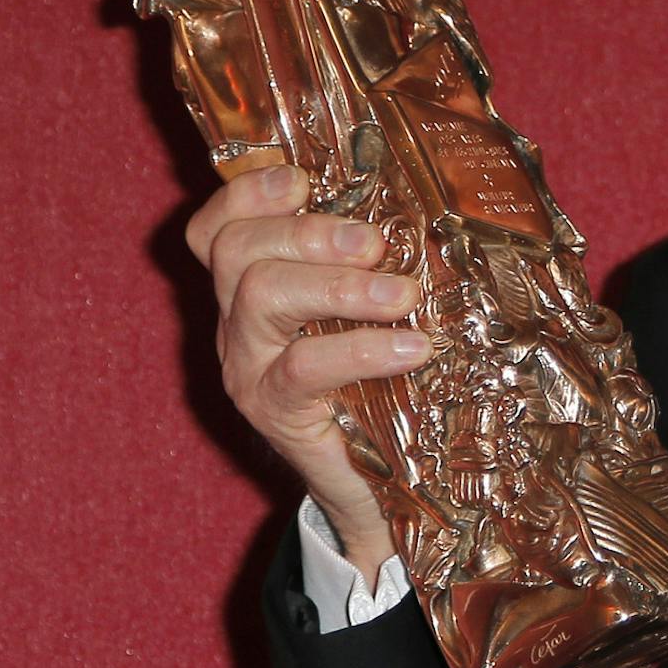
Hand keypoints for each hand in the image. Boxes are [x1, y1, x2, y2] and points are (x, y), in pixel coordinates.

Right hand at [186, 163, 430, 581]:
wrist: (379, 488)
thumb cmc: (385, 386)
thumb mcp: (377, 318)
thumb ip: (384, 266)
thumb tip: (449, 207)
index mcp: (254, 287)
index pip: (219, 228)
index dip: (249, 193)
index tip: (305, 179)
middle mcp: (237, 322)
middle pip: (237, 249)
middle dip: (309, 231)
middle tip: (377, 243)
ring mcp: (248, 367)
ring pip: (259, 295)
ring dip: (339, 283)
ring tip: (404, 295)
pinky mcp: (274, 412)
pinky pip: (302, 367)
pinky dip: (361, 348)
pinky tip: (413, 348)